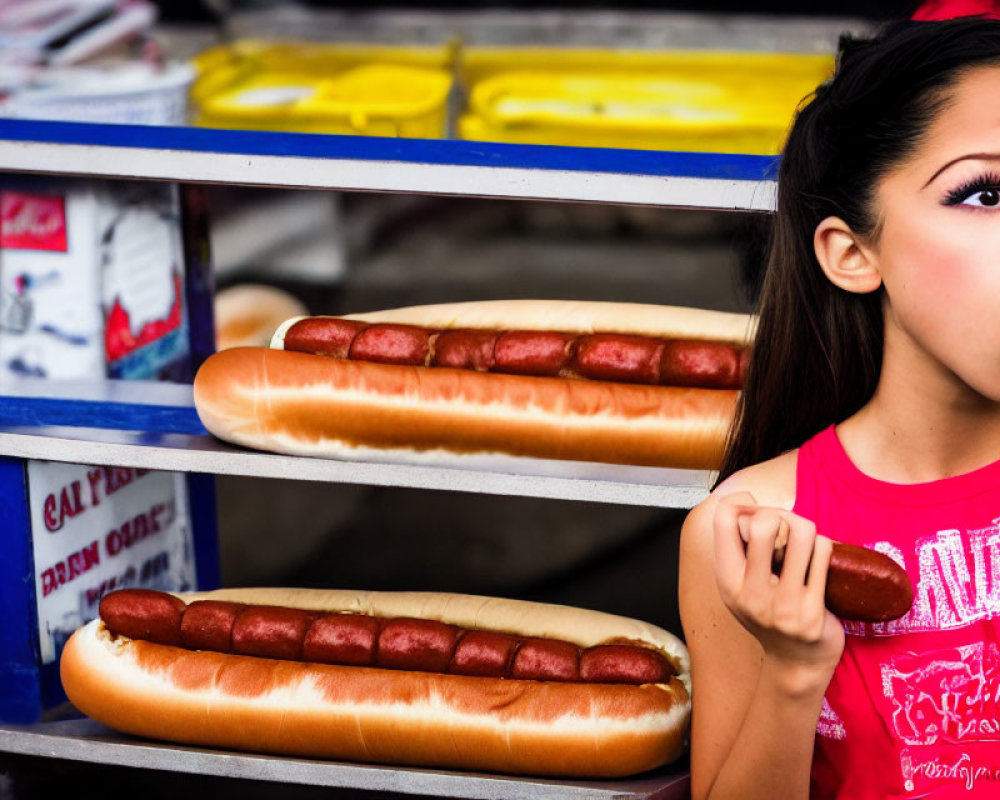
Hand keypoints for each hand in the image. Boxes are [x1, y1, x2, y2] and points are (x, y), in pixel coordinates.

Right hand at [713, 491, 844, 685]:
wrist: (796, 664)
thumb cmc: (769, 613)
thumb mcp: (740, 585)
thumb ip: (738, 549)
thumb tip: (743, 500)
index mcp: (726, 581)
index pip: (724, 518)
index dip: (742, 502)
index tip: (754, 511)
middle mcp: (749, 592)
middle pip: (765, 521)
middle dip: (780, 514)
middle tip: (785, 528)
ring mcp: (782, 604)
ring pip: (801, 532)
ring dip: (806, 528)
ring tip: (804, 540)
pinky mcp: (812, 612)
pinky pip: (823, 554)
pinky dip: (824, 547)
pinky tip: (819, 559)